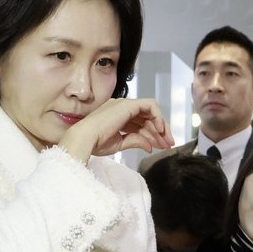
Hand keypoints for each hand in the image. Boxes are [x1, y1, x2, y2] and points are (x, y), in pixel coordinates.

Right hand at [60, 97, 174, 161]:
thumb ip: (135, 141)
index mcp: (117, 115)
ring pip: (150, 113)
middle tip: (167, 144)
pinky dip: (157, 117)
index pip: (140, 123)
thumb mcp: (119, 143)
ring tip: (166, 142)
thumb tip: (149, 147)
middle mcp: (121, 107)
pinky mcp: (128, 105)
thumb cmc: (96, 142)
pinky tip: (160, 130)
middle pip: (147, 118)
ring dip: (160, 128)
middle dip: (159, 132)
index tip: (159, 146)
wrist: (85, 139)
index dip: (152, 134)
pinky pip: (150, 106)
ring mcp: (124, 104)